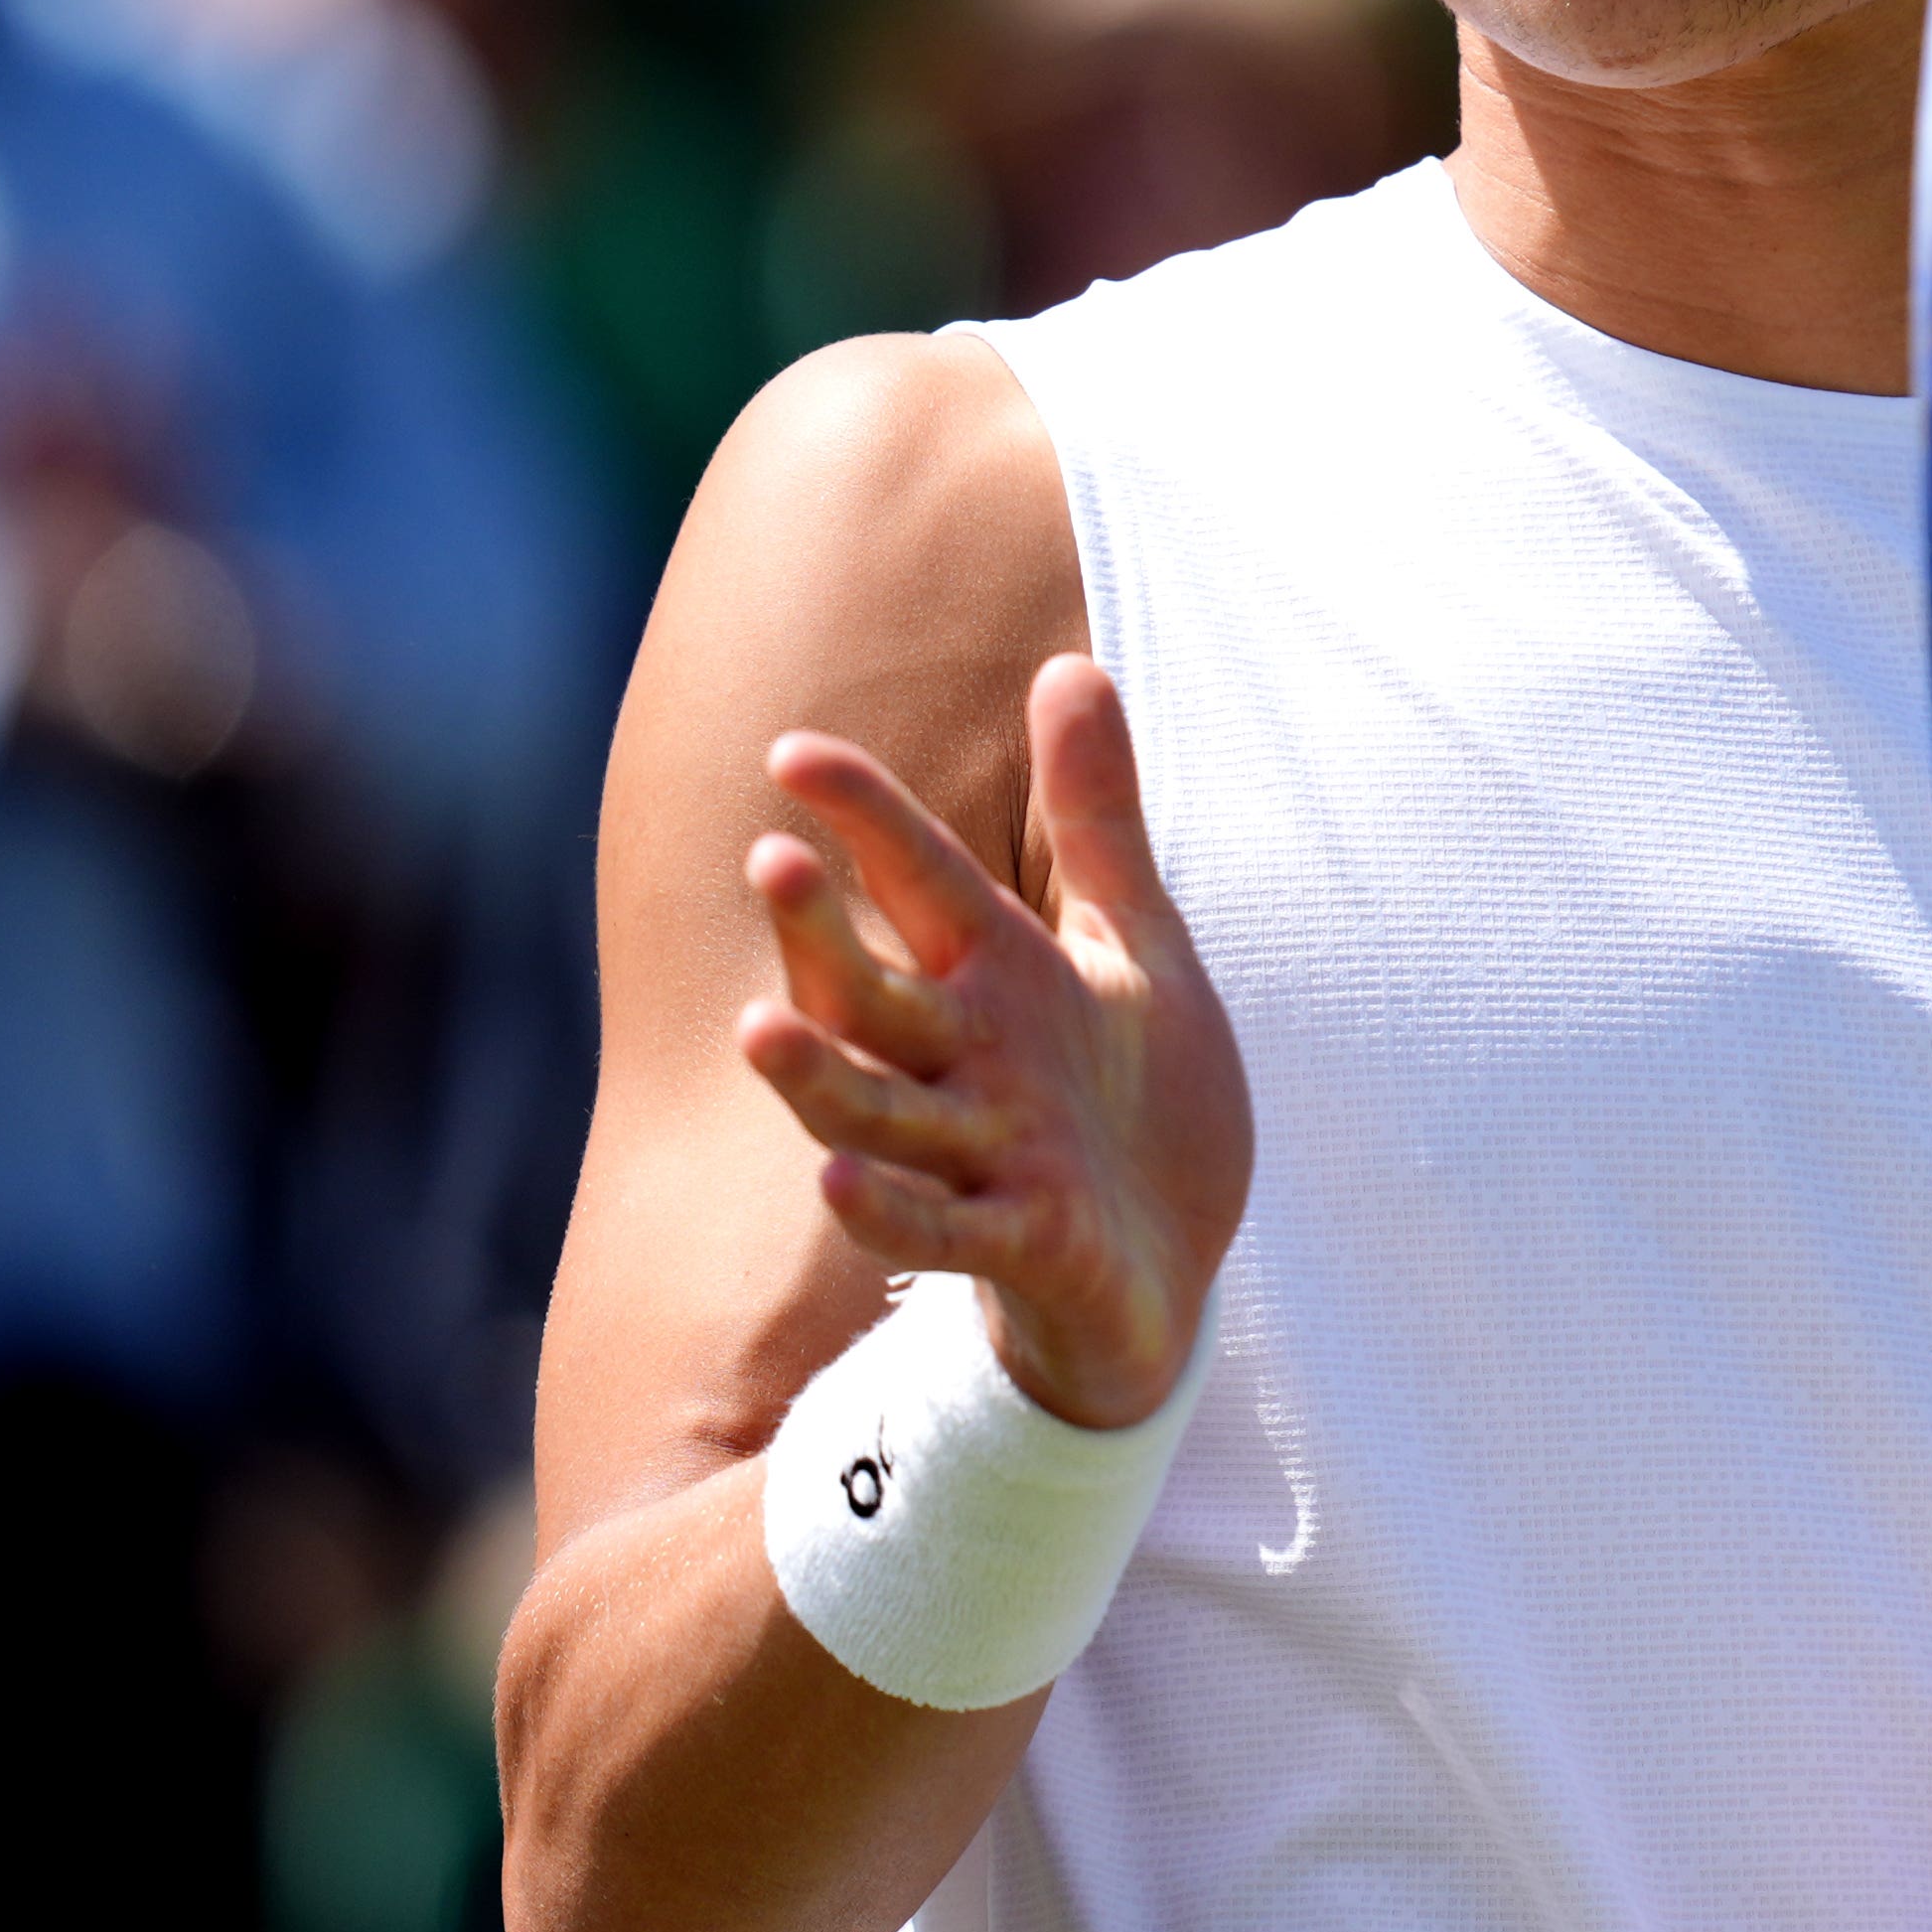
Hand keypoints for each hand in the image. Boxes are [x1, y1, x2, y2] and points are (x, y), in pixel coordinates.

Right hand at [738, 655, 1251, 1430]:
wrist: (1173, 1269)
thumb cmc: (1138, 1108)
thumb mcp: (1133, 947)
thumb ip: (1097, 817)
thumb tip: (1067, 663)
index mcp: (997, 979)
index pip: (916, 881)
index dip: (862, 819)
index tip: (791, 749)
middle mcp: (969, 1063)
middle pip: (873, 995)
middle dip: (820, 936)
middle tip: (768, 861)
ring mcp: (984, 1157)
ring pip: (876, 1111)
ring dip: (818, 1077)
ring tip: (758, 1027)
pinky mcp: (1021, 1243)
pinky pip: (939, 1229)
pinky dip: (890, 1211)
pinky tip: (838, 1184)